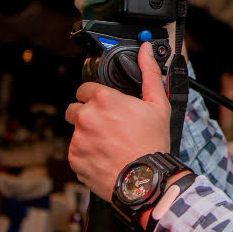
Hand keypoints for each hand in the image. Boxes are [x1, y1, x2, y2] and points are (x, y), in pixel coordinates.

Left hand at [65, 42, 170, 200]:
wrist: (145, 180)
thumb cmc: (152, 143)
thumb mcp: (158, 104)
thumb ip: (149, 73)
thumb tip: (145, 51)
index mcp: (104, 99)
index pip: (85, 88)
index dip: (97, 97)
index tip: (107, 107)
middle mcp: (86, 117)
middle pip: (75, 108)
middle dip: (88, 114)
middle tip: (108, 126)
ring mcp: (78, 139)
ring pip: (76, 130)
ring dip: (87, 134)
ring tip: (109, 143)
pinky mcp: (74, 158)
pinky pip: (76, 151)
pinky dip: (86, 153)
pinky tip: (104, 156)